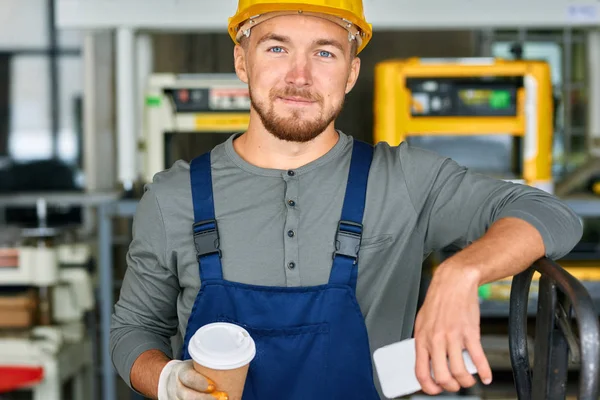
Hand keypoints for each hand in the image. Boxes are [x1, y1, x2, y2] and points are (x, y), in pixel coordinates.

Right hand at [158, 359, 228, 399]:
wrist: (170, 380)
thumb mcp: (194, 365)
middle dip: (204, 399)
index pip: (188, 378)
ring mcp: (177, 399)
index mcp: (181, 372)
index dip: (200, 382)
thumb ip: (207, 367)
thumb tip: (232, 365)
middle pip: (188, 396)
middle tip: (221, 398)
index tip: (213, 386)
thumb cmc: (189, 371)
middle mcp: (177, 388)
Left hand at [413, 264, 492, 394]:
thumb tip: (426, 360)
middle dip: (450, 387)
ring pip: (460, 371)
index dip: (428, 387)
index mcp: (422, 338)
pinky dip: (484, 372)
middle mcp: (436, 339)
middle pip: (442, 376)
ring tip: (469, 380)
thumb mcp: (422, 321)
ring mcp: (453, 337)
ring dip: (466, 381)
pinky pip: (478, 358)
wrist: (454, 282)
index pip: (421, 371)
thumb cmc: (439, 300)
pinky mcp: (470, 332)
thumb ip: (424, 341)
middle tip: (455, 385)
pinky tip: (486, 376)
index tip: (435, 390)